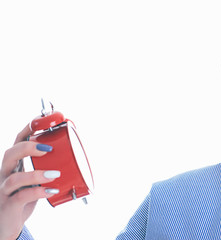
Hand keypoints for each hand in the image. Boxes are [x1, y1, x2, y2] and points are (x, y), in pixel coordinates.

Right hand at [0, 125, 59, 239]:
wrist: (7, 224)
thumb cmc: (24, 198)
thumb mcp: (34, 181)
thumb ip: (47, 168)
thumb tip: (77, 156)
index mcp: (14, 165)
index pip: (17, 142)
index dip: (28, 129)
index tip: (41, 119)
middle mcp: (6, 174)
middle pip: (10, 154)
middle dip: (29, 147)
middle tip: (49, 149)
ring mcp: (5, 190)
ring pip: (15, 178)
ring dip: (36, 174)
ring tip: (55, 173)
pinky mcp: (9, 205)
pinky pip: (21, 197)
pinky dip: (38, 192)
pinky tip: (52, 190)